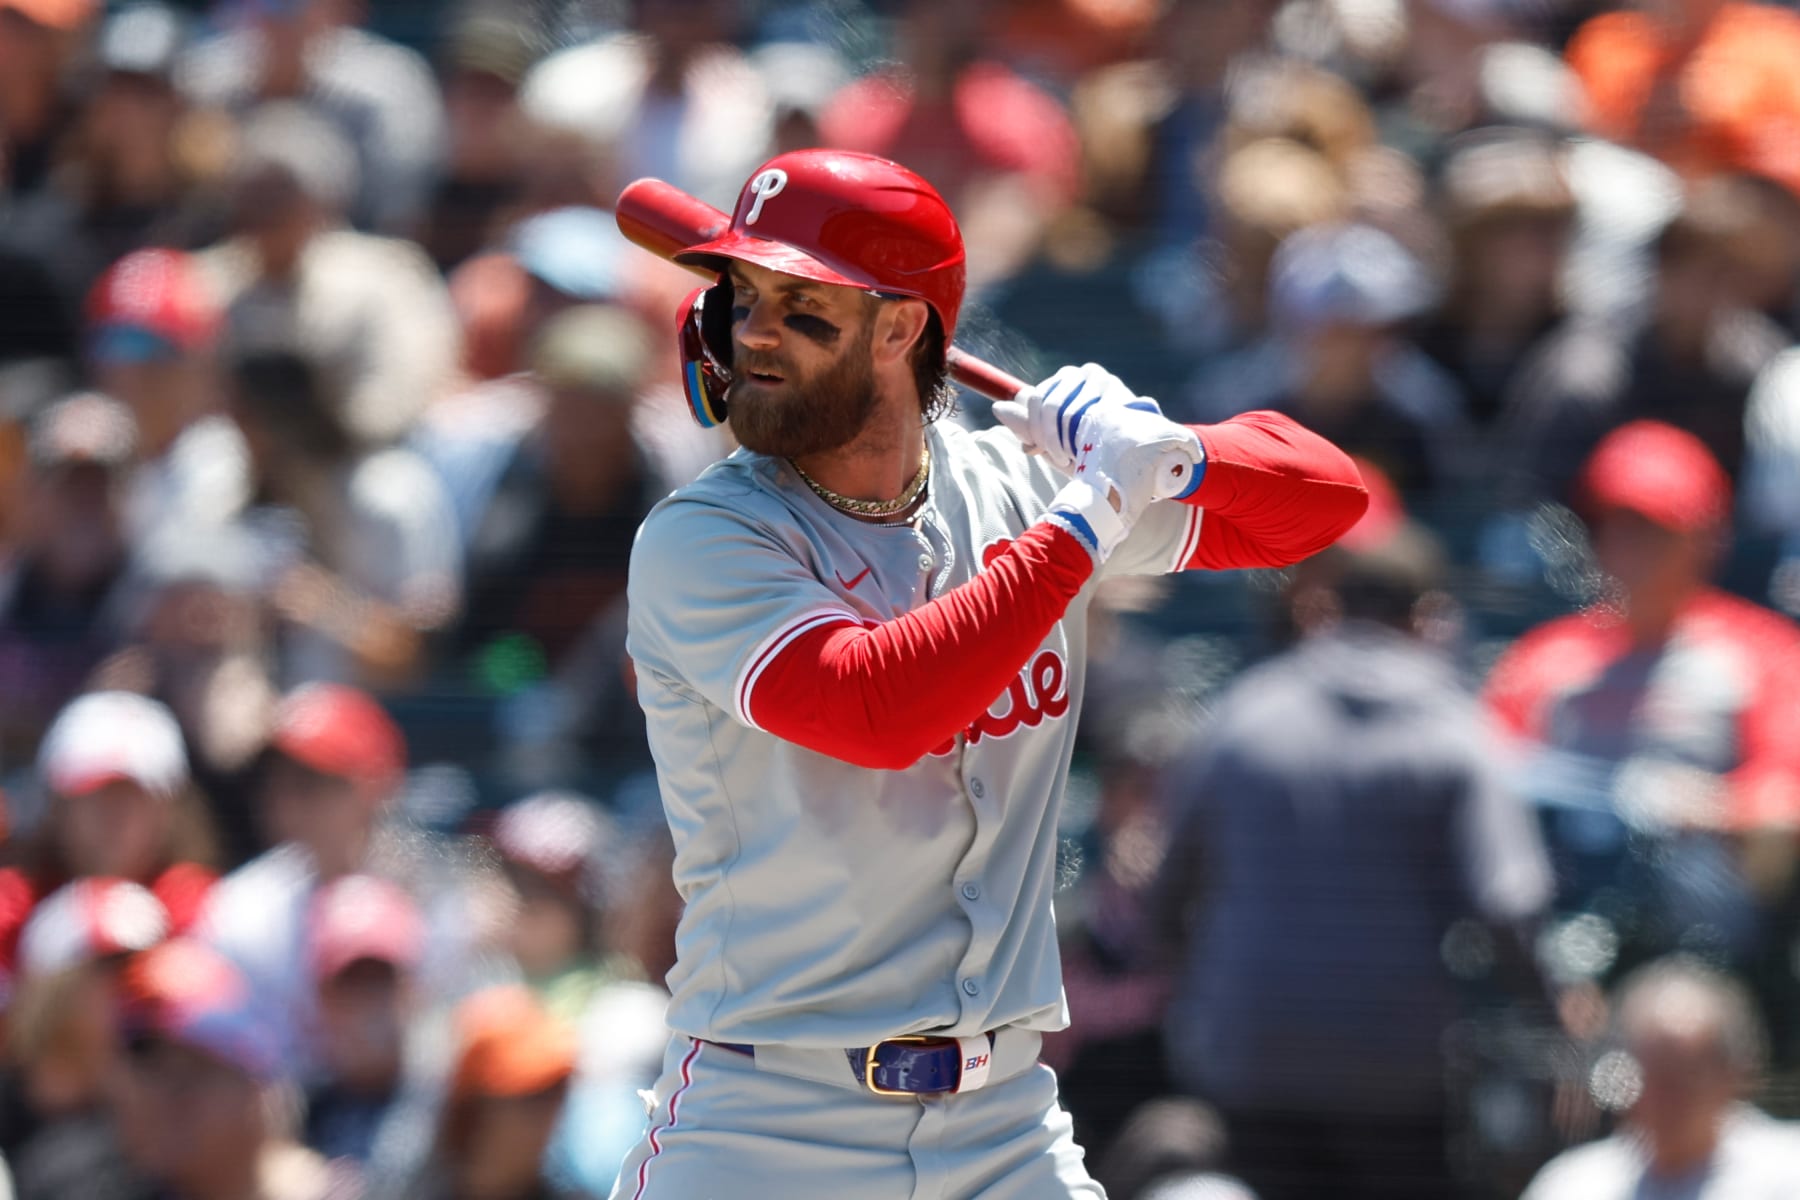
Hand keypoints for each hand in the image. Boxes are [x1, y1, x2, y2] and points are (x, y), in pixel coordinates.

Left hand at [994, 362, 1146, 470]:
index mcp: (1062, 381)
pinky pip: (1092, 417)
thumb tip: (997, 408)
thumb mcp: (1049, 441)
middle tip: (1058, 458)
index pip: (1035, 398)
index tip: (1036, 449)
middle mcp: (1082, 374)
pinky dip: (1087, 437)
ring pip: (1068, 412)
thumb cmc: (1087, 451)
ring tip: (1075, 457)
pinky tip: (1094, 448)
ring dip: (1067, 441)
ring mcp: (1104, 381)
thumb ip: (1026, 425)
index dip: (1033, 428)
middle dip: (1048, 436)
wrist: (1127, 465)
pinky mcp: (1121, 393)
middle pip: (1049, 403)